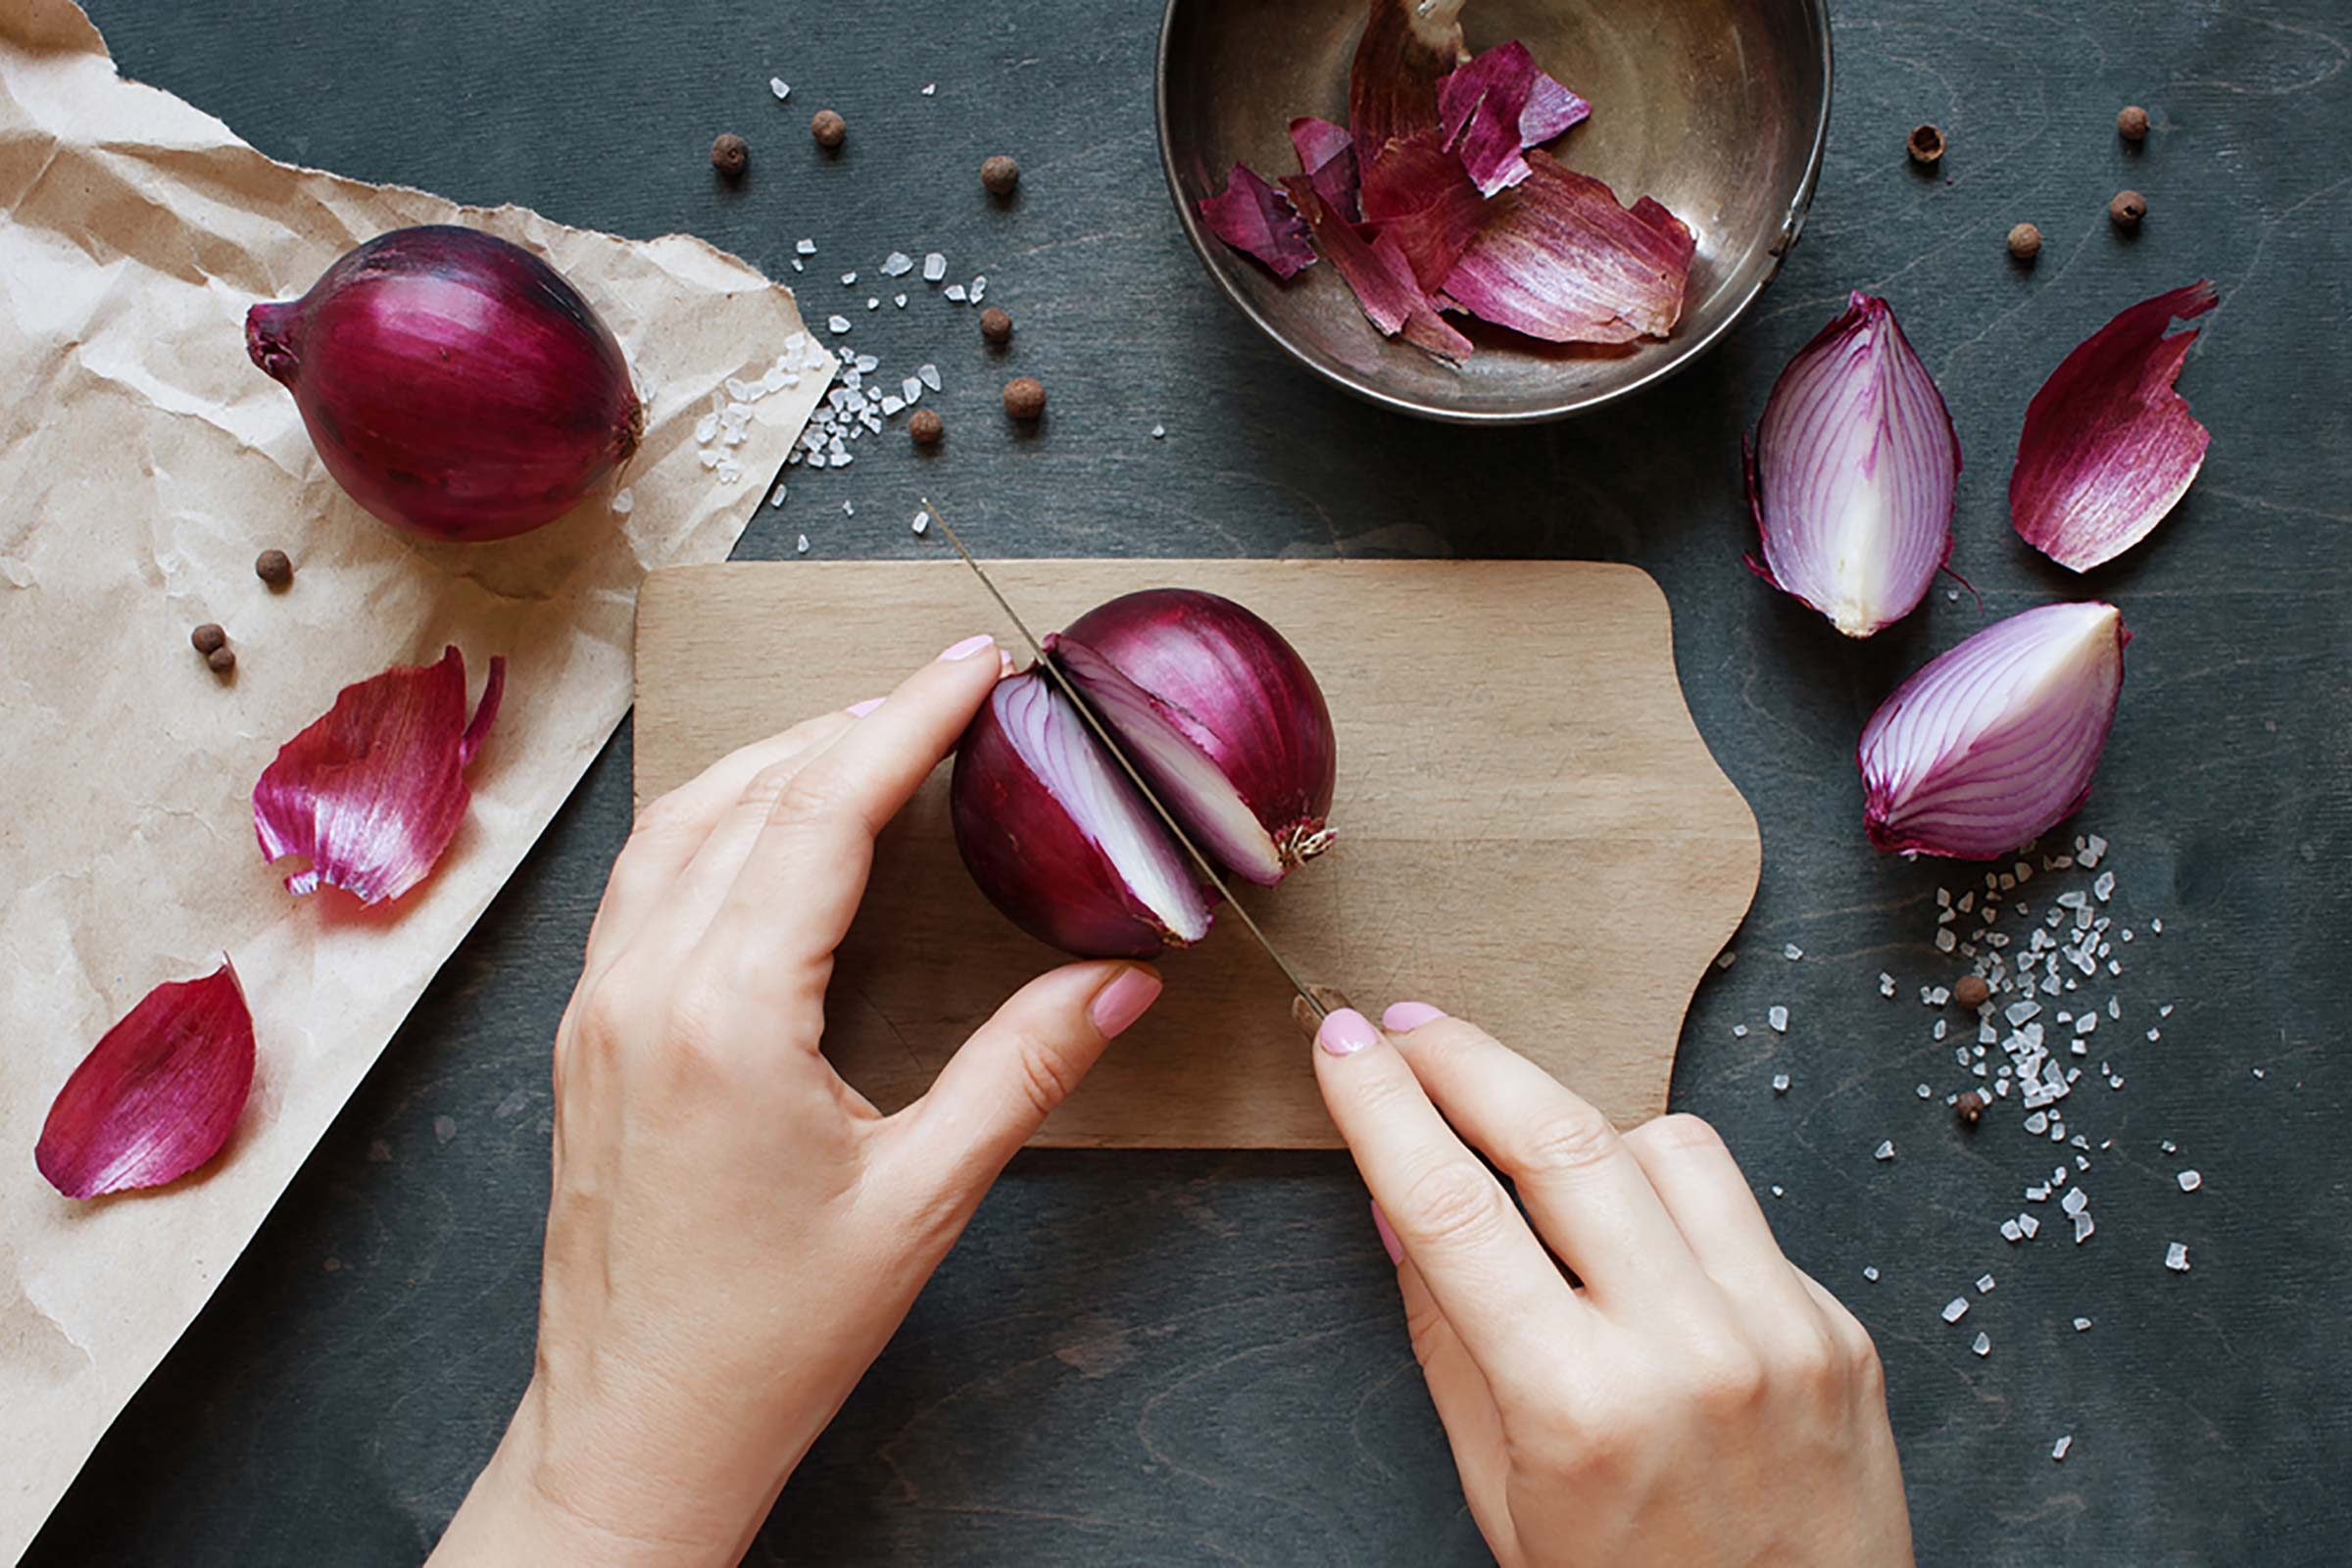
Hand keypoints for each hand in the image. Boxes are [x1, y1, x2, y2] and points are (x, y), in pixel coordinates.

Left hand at [431, 634, 1164, 1566]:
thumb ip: (1023, 1072)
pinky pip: (646, 878)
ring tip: (870, 736)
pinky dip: (715, 817)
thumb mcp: (922, 1201)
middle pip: (752, 795)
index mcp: (727, 1017)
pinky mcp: (586, 1032)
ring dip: (777, 759)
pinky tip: (768, 824)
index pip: (824, 814)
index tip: (974, 665)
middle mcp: (643, 988)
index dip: (910, 721)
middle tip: (949, 692)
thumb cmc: (769, 1337)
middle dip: (856, 724)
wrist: (635, 1430)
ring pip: (682, 822)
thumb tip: (1119, 982)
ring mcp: (599, 1005)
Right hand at [1309, 1001, 1912, 1567]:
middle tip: (1408, 1026)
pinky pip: (1738, 1207)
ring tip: (1532, 1158)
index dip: (1382, 1107)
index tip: (1340, 1042)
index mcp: (1579, 1408)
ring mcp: (1780, 1331)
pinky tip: (1638, 1244)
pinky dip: (1670, 1200)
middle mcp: (1690, 1352)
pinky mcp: (1836, 1327)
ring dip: (1581, 1127)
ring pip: (1664, 1143)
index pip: (1452, 1209)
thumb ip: (1448, 1337)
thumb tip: (1398, 1200)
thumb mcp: (1501, 1493)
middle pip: (1560, 1137)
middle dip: (1467, 1059)